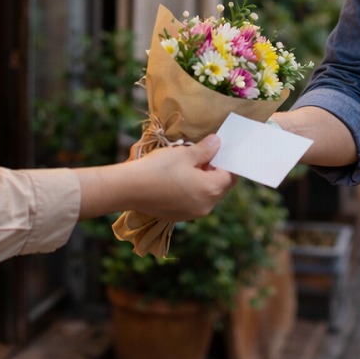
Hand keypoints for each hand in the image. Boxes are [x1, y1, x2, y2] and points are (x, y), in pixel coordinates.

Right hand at [75, 135, 234, 220]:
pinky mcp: (179, 216)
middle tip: (203, 154)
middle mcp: (206, 206)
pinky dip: (192, 189)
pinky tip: (178, 177)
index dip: (227, 161)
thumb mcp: (185, 154)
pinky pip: (193, 201)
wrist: (129, 188)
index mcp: (211, 191)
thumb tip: (218, 143)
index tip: (219, 150)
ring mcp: (192, 214)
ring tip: (188, 164)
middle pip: (220, 187)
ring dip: (203, 180)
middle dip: (215, 171)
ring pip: (206, 195)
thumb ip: (205, 149)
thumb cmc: (159, 169)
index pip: (230, 176)